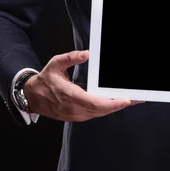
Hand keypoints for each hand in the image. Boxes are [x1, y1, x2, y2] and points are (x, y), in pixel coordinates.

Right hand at [24, 50, 141, 120]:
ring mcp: (75, 115)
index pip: (95, 103)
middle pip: (102, 110)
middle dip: (120, 104)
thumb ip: (71, 57)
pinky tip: (116, 103)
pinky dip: (107, 109)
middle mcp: (74, 109)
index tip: (125, 100)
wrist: (32, 97)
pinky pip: (95, 114)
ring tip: (132, 100)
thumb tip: (86, 53)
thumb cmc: (45, 80)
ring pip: (100, 113)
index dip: (112, 103)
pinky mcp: (76, 117)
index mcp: (70, 96)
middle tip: (138, 98)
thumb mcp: (55, 64)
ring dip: (115, 107)